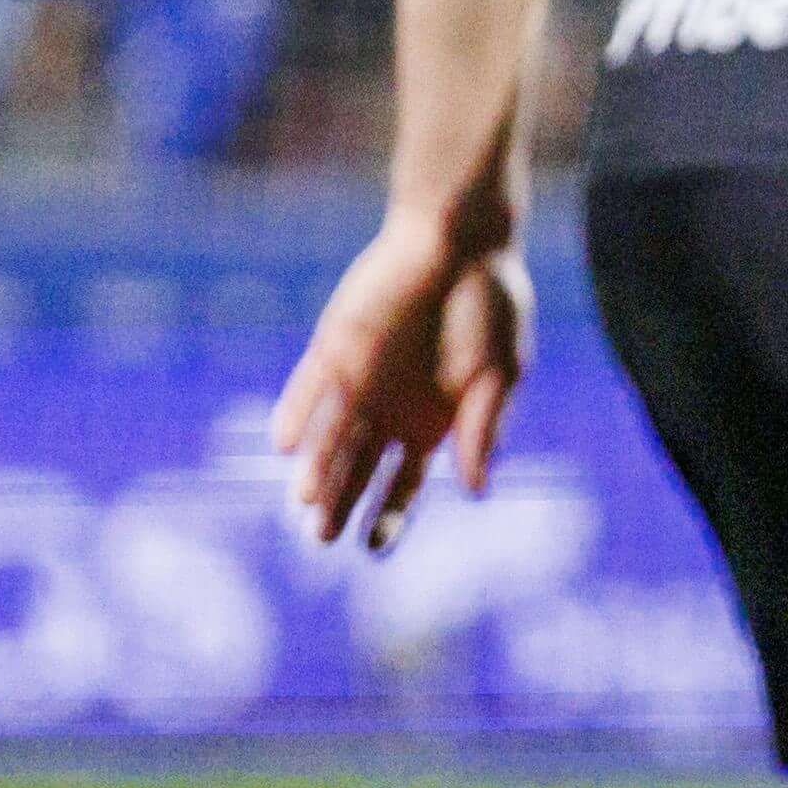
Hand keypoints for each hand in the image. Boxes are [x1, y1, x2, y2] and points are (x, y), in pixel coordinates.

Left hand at [270, 209, 532, 550]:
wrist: (461, 241)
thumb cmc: (492, 304)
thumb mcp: (502, 374)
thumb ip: (485, 429)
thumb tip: (476, 489)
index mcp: (434, 422)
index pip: (405, 482)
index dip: (390, 514)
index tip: (373, 546)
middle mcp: (391, 409)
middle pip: (358, 469)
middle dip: (341, 504)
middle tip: (322, 539)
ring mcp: (360, 379)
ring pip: (330, 436)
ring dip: (317, 469)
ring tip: (307, 501)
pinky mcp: (335, 346)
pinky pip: (308, 386)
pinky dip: (297, 413)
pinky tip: (286, 443)